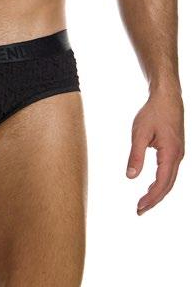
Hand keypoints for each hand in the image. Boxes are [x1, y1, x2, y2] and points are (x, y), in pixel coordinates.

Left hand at [126, 88, 184, 214]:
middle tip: (139, 211)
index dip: (151, 198)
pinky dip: (161, 182)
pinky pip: (169, 171)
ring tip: (144, 202)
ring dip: (158, 192)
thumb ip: (136, 155)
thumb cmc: (153, 113)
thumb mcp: (139, 133)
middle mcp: (178, 157)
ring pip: (170, 179)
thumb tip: (130, 177)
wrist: (167, 98)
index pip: (162, 183)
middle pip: (168, 185)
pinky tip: (152, 186)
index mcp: (170, 154)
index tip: (139, 207)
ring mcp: (178, 154)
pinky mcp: (175, 150)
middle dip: (154, 200)